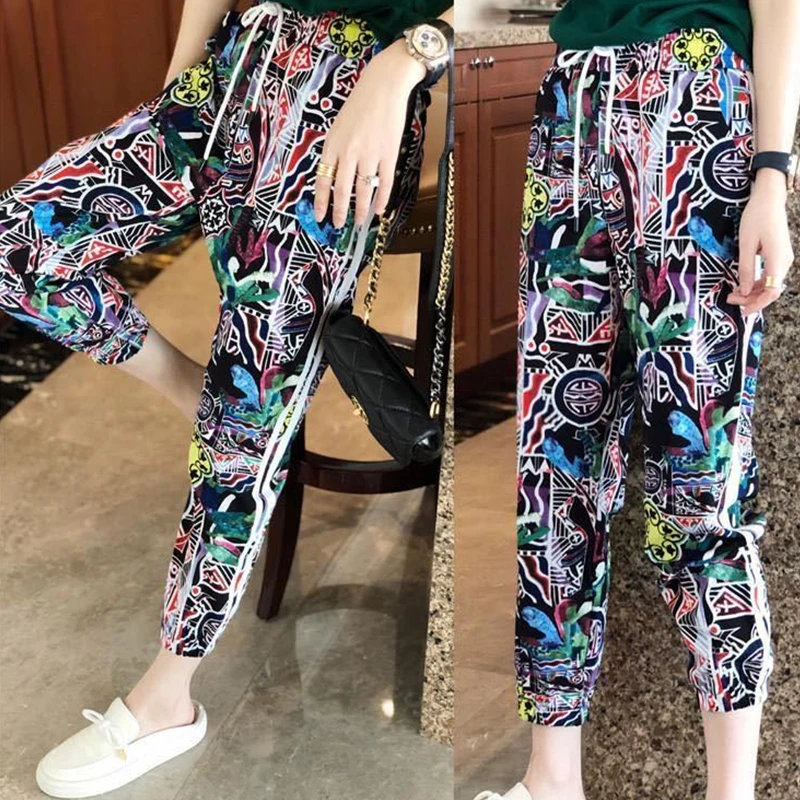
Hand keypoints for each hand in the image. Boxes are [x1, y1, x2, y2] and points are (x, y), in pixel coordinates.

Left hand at [314, 39, 425, 228]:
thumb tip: (335, 177)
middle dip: (340, 212)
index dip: (321, 201)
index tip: (320, 216)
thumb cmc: (360, 104)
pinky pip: (384, 183)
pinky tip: (379, 210)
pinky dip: (382, 199)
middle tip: (339, 225)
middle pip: (342, 190)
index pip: (323, 180)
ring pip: (363, 190)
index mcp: (333, 144)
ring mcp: (370, 154)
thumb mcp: (339, 126)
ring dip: (360, 210)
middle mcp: (349, 152)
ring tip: (359, 223)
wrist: (384, 85)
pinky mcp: (388, 154)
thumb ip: (336, 151)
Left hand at [729, 169, 794, 314]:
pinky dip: (756, 282)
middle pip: (771, 290)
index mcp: (777, 259)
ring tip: (733, 294)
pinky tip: (743, 285)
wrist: (769, 199)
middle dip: (751, 299)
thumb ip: (745, 269)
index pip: (772, 290)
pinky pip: (769, 275)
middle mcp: (784, 261)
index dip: (757, 303)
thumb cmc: (756, 217)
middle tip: (730, 301)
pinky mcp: (779, 256)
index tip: (742, 310)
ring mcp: (783, 258)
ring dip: (753, 292)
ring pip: (770, 284)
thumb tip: (743, 291)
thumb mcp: (746, 244)